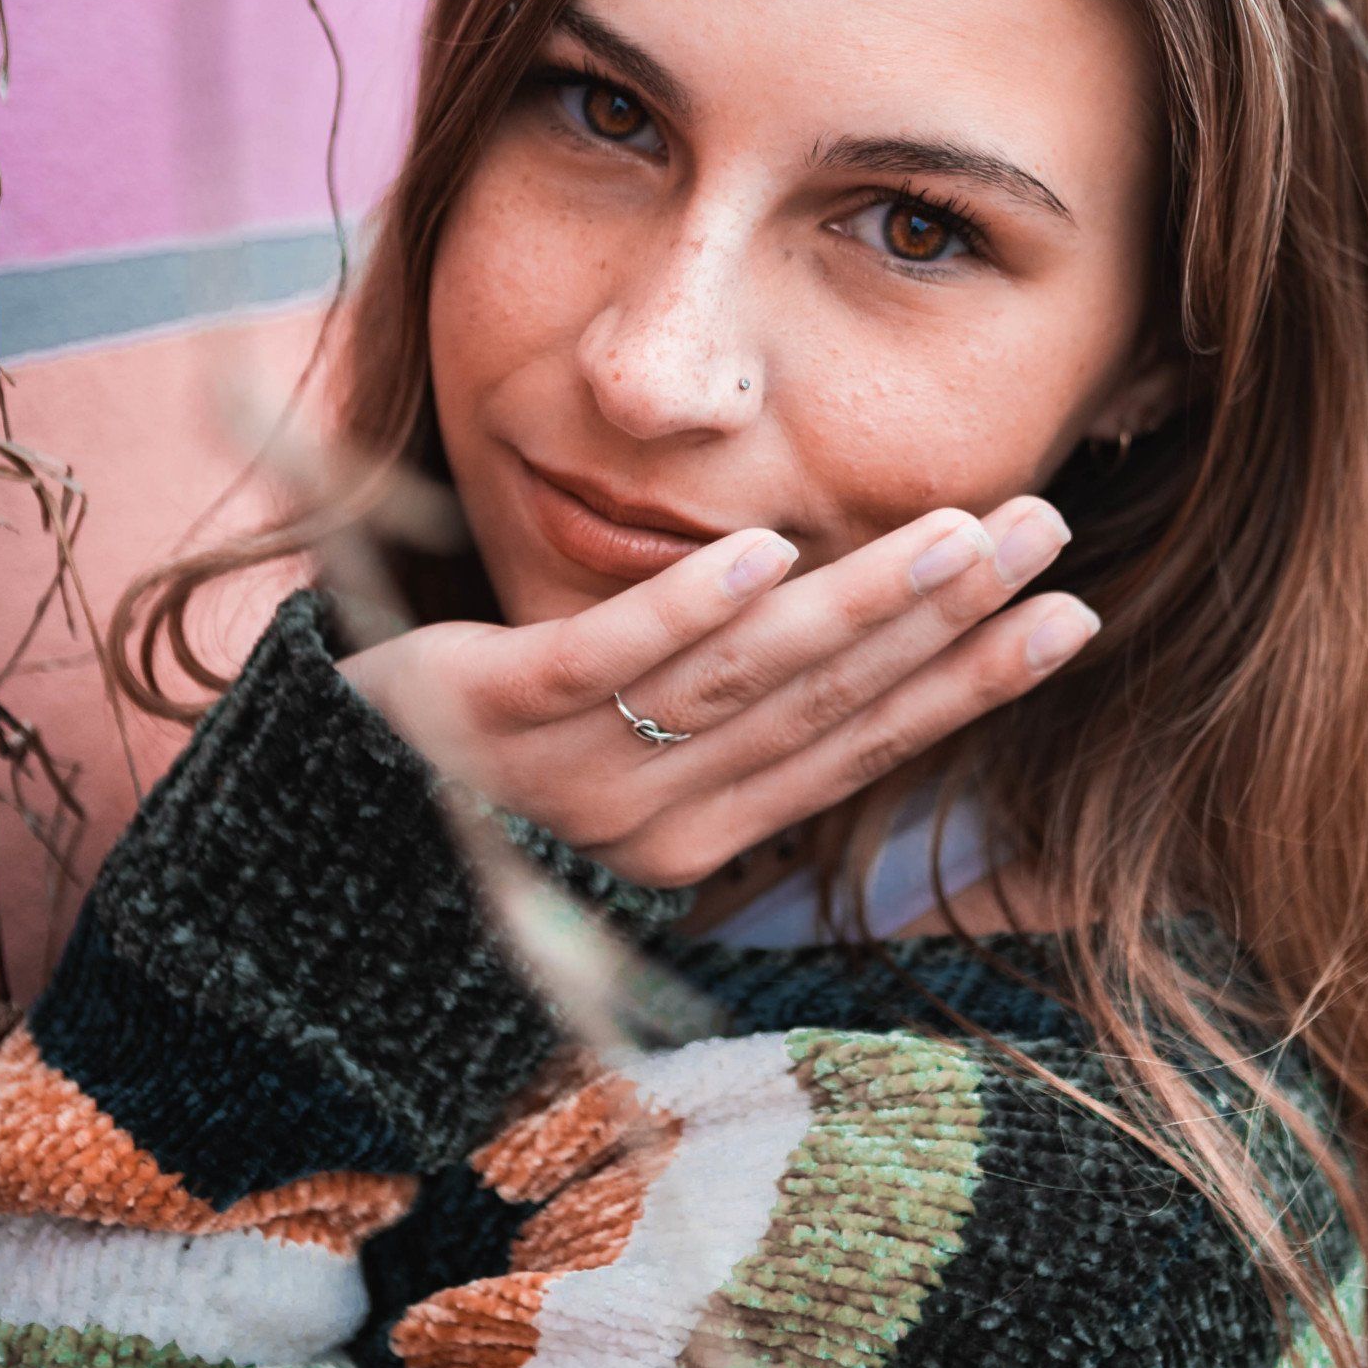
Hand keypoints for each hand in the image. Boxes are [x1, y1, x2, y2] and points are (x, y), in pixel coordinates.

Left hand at [338, 498, 1096, 891]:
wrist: (298, 838)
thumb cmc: (476, 790)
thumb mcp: (617, 770)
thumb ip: (725, 727)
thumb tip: (857, 661)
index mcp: (698, 838)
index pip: (860, 747)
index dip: (970, 682)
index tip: (1070, 616)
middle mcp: (652, 819)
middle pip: (824, 702)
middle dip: (947, 616)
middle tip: (1047, 533)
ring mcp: (570, 767)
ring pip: (739, 679)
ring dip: (856, 599)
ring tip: (953, 529)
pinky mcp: (486, 710)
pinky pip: (599, 657)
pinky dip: (681, 606)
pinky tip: (759, 544)